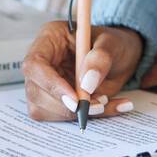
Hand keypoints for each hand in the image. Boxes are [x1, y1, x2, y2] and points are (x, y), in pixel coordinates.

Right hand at [21, 20, 141, 121]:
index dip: (51, 84)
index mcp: (49, 39)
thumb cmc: (113, 43)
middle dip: (65, 106)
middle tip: (97, 105)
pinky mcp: (55, 101)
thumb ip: (100, 58)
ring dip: (74, 114)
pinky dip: (87, 117)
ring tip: (105, 102)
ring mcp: (46, 83)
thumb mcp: (113, 43)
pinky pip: (61, 117)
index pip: (34, 65)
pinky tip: (109, 106)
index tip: (75, 98)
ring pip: (44, 109)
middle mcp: (43, 62)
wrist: (122, 57)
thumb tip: (87, 83)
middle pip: (35, 91)